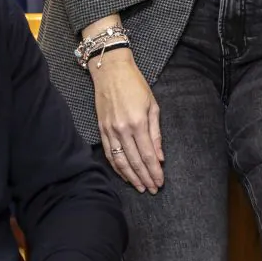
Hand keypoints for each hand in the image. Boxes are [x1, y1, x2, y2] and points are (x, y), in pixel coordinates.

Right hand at [91, 48, 161, 192]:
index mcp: (138, 123)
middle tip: (152, 190)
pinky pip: (108, 153)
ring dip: (131, 177)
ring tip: (140, 187)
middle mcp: (123, 129)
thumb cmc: (135, 85)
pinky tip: (124, 175)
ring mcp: (110, 130)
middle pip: (135, 161)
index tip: (160, 182)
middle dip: (145, 178)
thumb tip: (160, 157)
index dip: (154, 171)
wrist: (111, 70)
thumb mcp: (153, 106)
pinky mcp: (101, 129)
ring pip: (120, 161)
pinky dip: (116, 167)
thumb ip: (156, 134)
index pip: (148, 155)